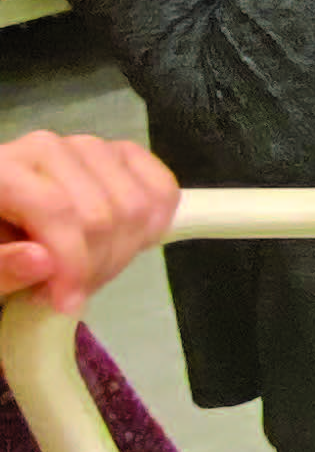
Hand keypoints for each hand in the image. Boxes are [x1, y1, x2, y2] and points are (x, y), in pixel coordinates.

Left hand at [0, 131, 177, 313]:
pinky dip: (157, 223)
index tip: (66, 304)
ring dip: (122, 252)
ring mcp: (88, 148)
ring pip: (137, 206)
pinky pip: (161, 188)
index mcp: (2, 169)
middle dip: (95, 266)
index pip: (58, 210)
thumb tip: (42, 260)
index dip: (72, 262)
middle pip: (103, 213)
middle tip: (71, 293)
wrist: (3, 227)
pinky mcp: (119, 156)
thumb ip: (1, 268)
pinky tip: (126, 245)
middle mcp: (47, 147)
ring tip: (89, 273)